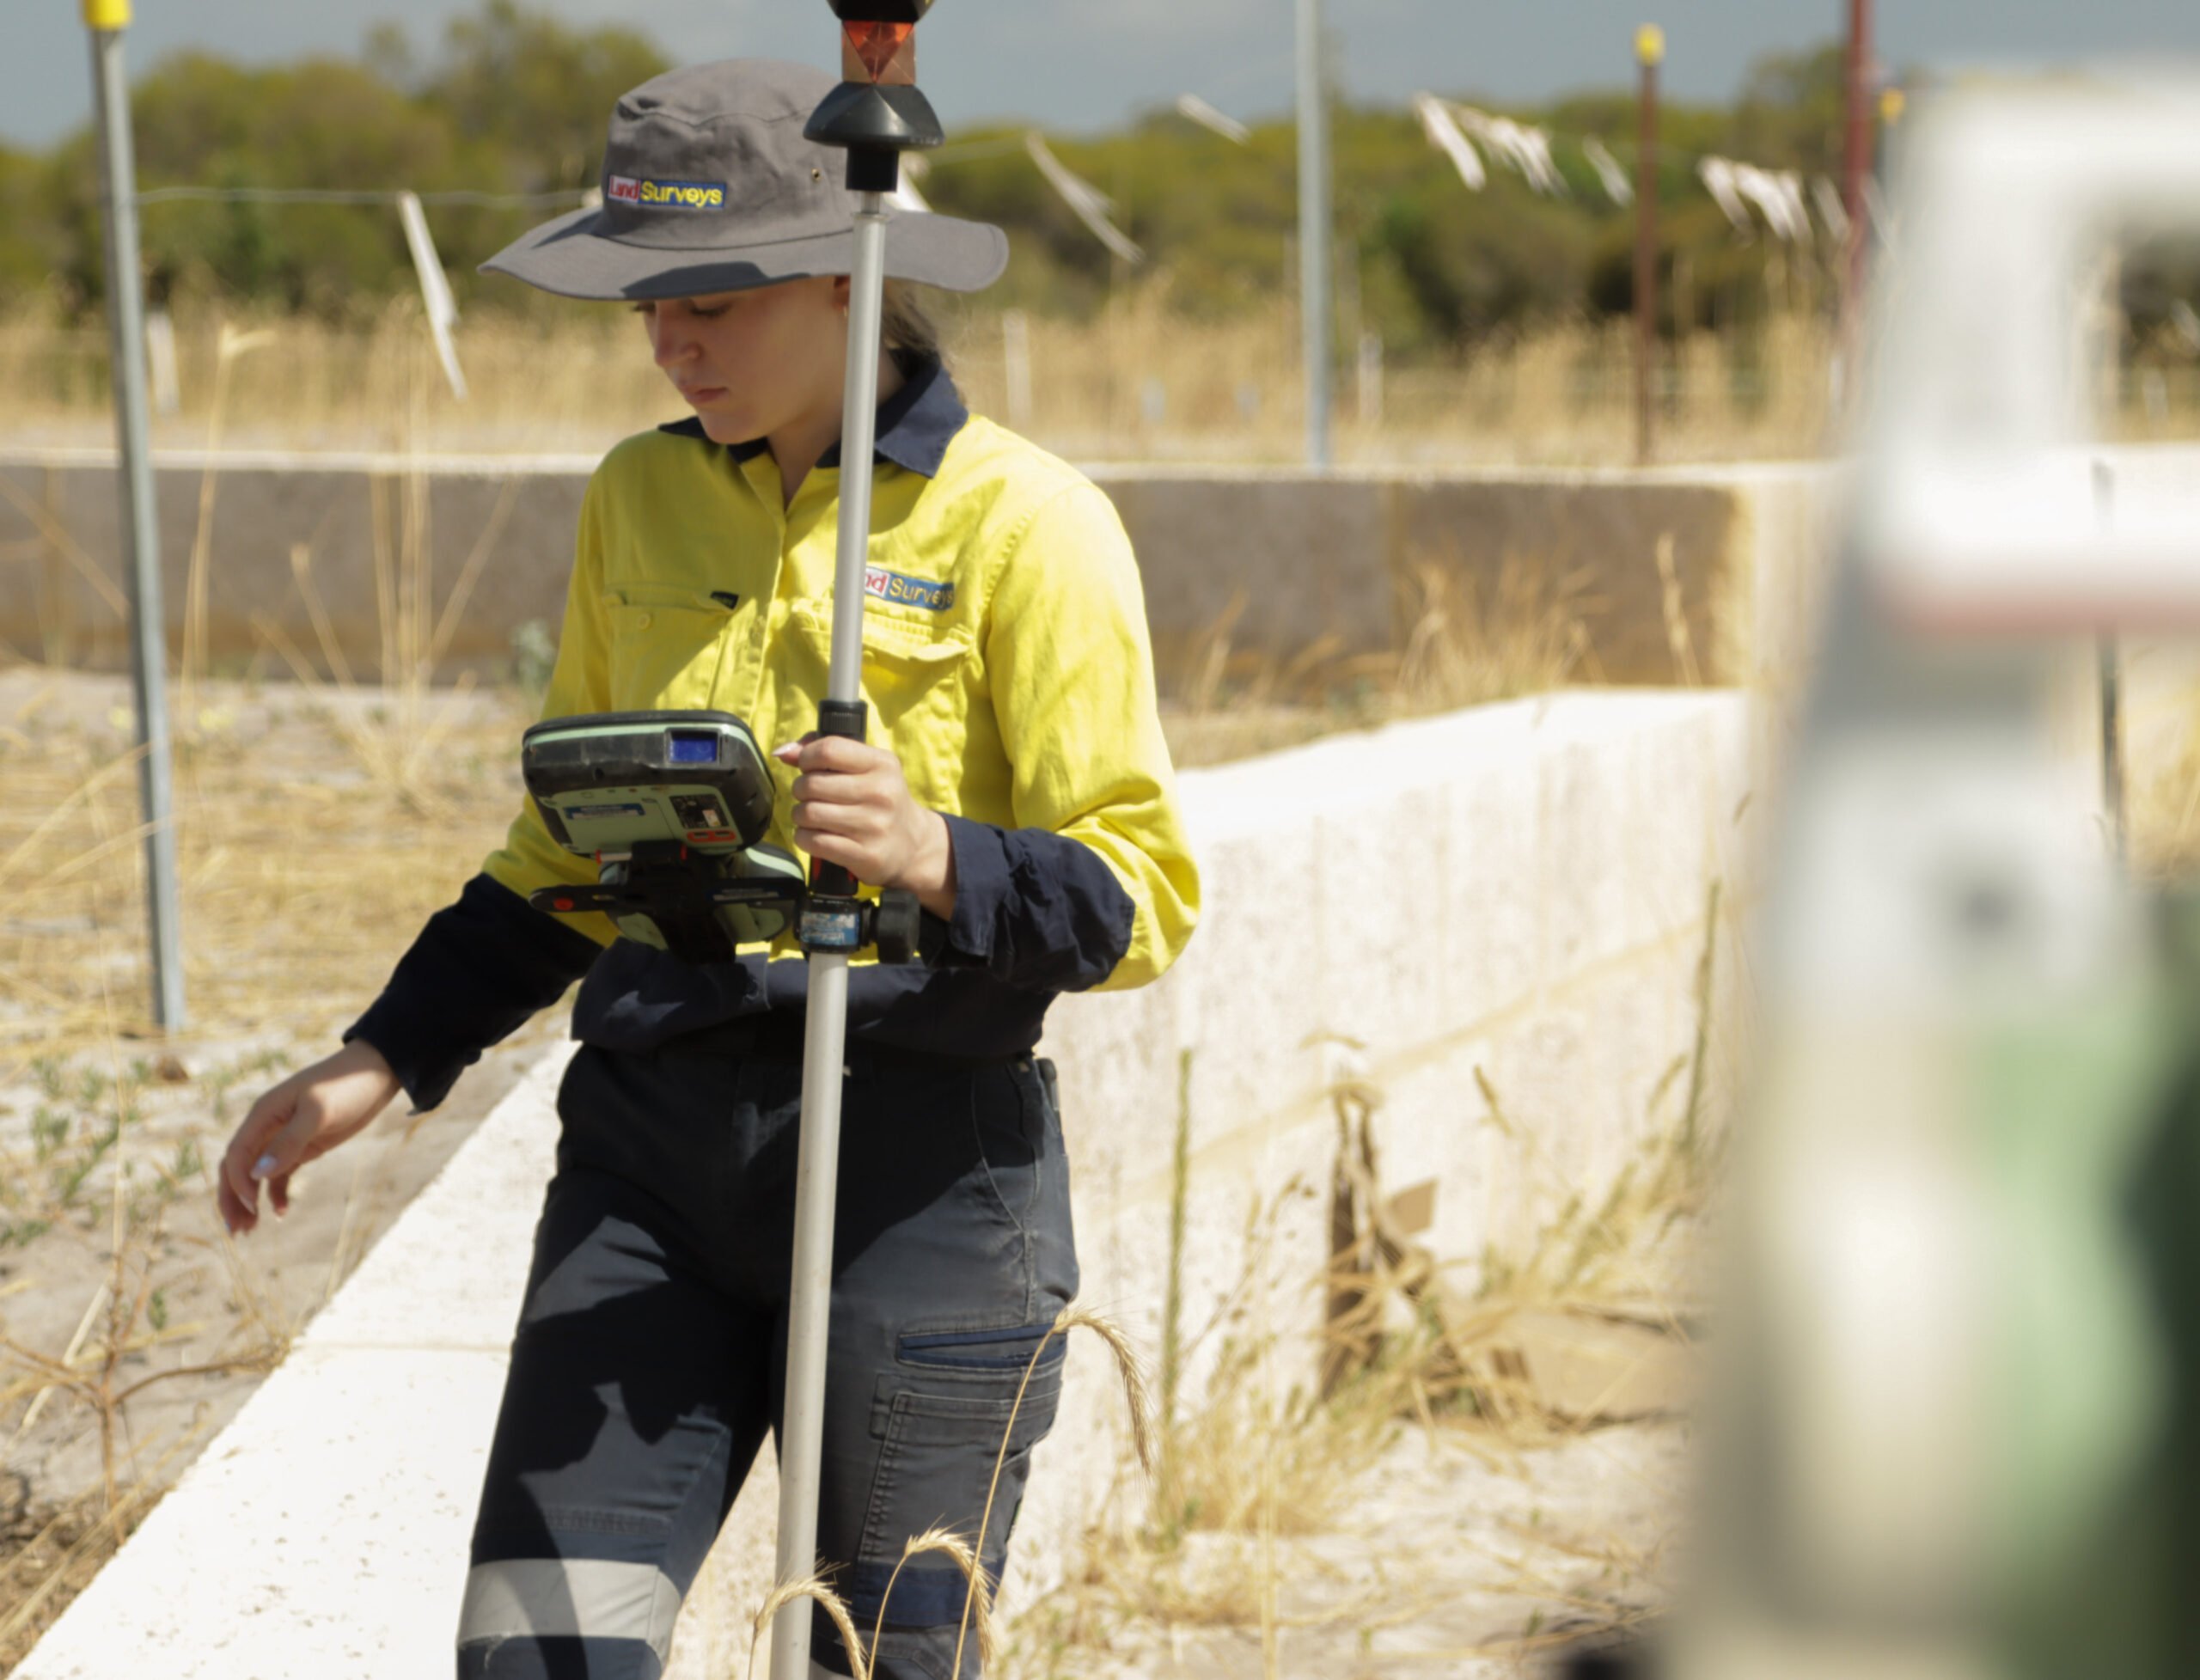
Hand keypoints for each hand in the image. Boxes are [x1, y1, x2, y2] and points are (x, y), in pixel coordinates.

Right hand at [215, 1039, 402, 1236]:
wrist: (377, 1072)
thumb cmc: (346, 1085)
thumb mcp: (319, 1112)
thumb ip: (289, 1141)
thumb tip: (256, 1173)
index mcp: (263, 1114)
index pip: (237, 1154)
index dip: (237, 1183)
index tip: (251, 1207)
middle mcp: (267, 1127)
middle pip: (237, 1168)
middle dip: (233, 1199)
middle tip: (237, 1231)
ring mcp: (284, 1137)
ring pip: (255, 1174)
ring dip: (249, 1201)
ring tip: (250, 1230)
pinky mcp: (303, 1146)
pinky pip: (280, 1173)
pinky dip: (276, 1193)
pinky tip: (281, 1211)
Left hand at [774, 735, 956, 917]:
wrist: (914, 846)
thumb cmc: (880, 800)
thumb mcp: (867, 768)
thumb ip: (827, 753)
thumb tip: (783, 752)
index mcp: (882, 764)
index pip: (829, 750)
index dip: (807, 758)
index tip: (809, 767)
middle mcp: (881, 793)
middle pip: (812, 784)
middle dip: (800, 790)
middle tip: (810, 796)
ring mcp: (874, 826)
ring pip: (808, 814)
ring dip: (800, 816)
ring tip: (812, 817)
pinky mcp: (865, 855)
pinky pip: (813, 841)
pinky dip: (804, 838)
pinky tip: (815, 835)